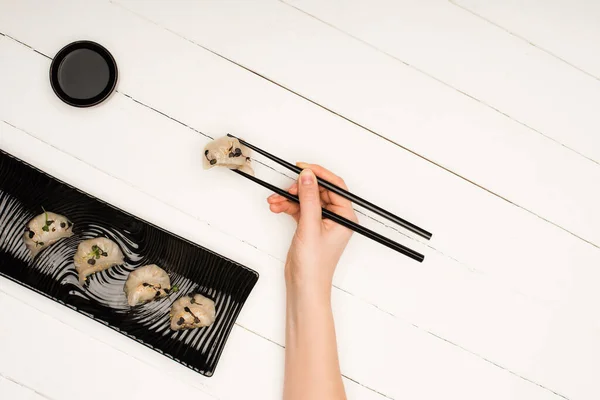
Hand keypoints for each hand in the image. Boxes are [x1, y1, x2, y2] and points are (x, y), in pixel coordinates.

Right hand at [267, 163, 357, 295]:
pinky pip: (299, 209)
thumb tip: (308, 176)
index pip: (335, 187)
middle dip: (300, 188)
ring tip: (276, 200)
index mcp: (345, 217)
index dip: (319, 174)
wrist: (304, 287)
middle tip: (288, 189)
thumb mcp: (310, 227)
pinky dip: (287, 206)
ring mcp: (322, 222)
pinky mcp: (309, 227)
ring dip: (290, 198)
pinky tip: (277, 206)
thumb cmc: (314, 266)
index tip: (303, 167)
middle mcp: (336, 218)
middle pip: (318, 191)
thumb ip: (308, 198)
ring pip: (306, 199)